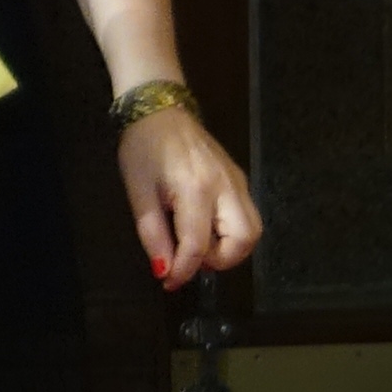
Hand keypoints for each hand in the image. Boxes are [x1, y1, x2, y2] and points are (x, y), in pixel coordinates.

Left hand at [119, 104, 260, 287]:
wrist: (159, 109)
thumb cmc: (143, 149)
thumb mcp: (138, 193)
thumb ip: (153, 235)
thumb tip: (165, 271)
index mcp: (195, 188)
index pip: (198, 245)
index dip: (183, 271)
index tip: (168, 282)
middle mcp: (225, 187)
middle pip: (244, 240)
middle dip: (220, 262)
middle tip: (192, 259)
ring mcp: (238, 182)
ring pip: (252, 231)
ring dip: (230, 249)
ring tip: (199, 245)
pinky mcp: (240, 180)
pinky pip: (247, 216)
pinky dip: (231, 233)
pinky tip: (205, 228)